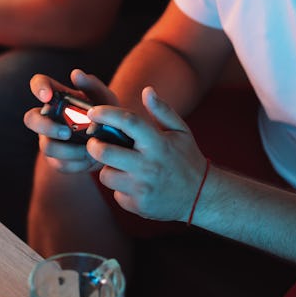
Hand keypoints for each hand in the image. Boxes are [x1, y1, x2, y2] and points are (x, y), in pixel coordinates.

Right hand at [23, 69, 117, 173]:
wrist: (115, 144)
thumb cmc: (106, 116)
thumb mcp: (105, 100)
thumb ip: (92, 86)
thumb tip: (75, 74)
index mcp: (57, 97)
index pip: (38, 84)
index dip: (38, 88)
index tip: (47, 96)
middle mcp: (47, 117)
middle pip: (30, 119)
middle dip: (46, 127)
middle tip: (67, 132)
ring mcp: (49, 140)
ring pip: (46, 147)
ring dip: (69, 150)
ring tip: (90, 149)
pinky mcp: (56, 160)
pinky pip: (60, 164)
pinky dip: (77, 163)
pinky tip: (91, 159)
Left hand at [86, 86, 207, 221]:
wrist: (201, 197)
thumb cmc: (187, 160)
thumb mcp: (181, 132)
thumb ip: (163, 111)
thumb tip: (147, 91)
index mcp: (158, 143)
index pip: (128, 122)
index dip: (106, 114)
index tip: (93, 112)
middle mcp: (149, 166)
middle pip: (106, 152)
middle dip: (94, 145)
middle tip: (95, 143)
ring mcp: (143, 188)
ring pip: (106, 175)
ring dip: (109, 169)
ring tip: (122, 167)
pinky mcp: (139, 205)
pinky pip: (116, 194)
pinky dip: (121, 189)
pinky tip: (135, 185)